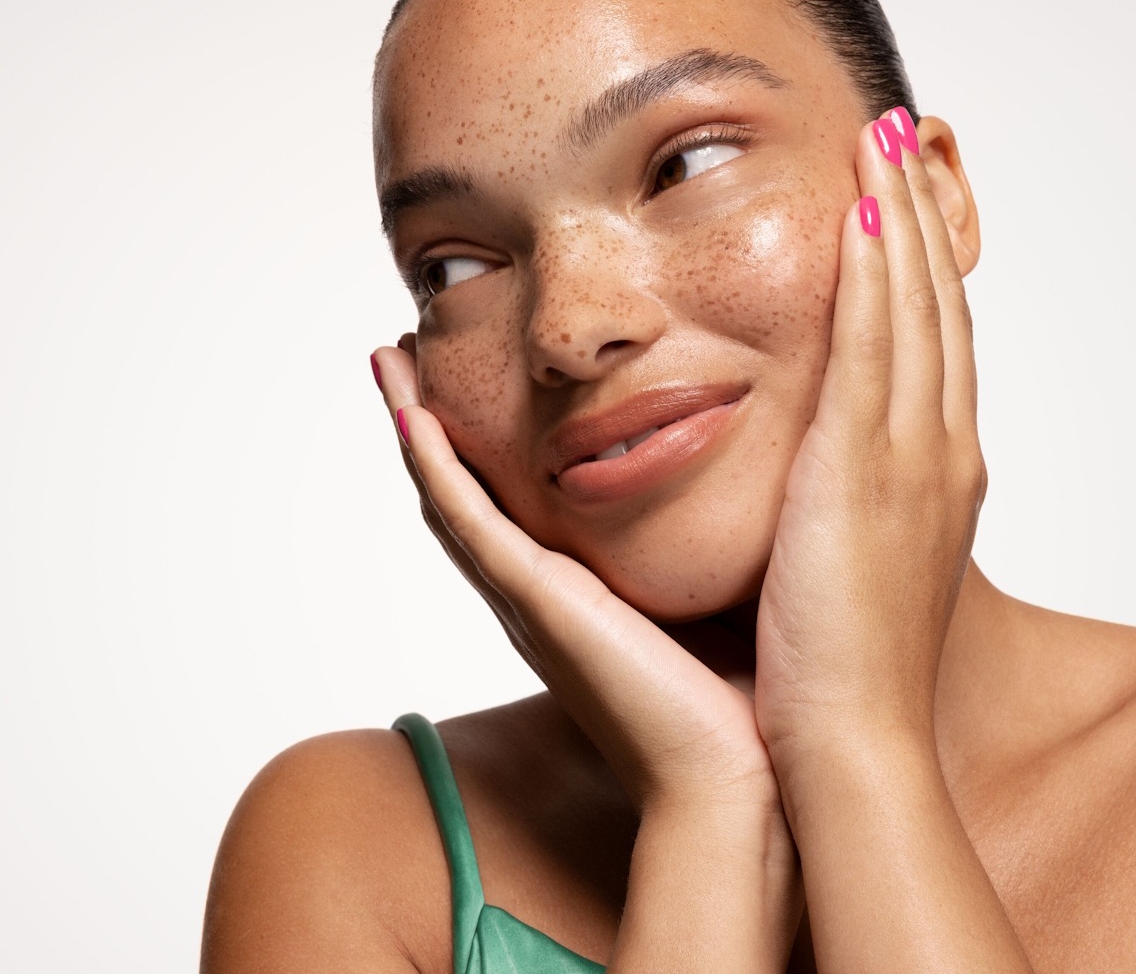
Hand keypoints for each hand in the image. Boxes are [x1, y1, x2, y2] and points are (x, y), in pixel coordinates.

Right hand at [371, 346, 782, 818]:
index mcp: (571, 594)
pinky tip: (413, 416)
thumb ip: (706, 542)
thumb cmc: (735, 701)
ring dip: (412, 428)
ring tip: (387, 362)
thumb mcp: (711, 596)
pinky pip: (469, 523)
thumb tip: (748, 481)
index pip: (507, 504)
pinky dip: (436, 469)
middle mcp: (534, 594)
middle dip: (425, 424)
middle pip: (459, 494)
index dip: (476, 444)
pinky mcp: (537, 604)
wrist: (733, 778)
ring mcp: (526, 599)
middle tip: (400, 356)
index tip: (464, 377)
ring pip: (447, 497)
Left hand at [753, 109, 987, 761]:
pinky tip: (861, 214)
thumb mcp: (851, 563)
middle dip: (922, 217)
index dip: (923, 266)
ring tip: (885, 140)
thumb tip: (815, 473)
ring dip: (901, 219)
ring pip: (915, 311)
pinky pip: (875, 349)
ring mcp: (914, 457)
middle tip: (905, 136)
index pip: (934, 343)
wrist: (848, 741)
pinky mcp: (870, 469)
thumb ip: (842, 503)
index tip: (901, 200)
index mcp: (935, 473)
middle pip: (938, 307)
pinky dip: (875, 278)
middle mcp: (941, 451)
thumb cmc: (835, 669)